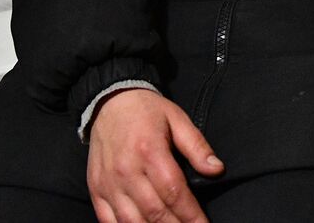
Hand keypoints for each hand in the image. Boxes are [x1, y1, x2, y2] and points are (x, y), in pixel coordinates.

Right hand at [86, 88, 223, 222]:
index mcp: (150, 151)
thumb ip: (197, 146)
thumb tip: (217, 170)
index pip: (174, 193)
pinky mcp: (96, 189)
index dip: (191, 215)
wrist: (109, 101)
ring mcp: (108, 183)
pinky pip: (108, 221)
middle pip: (154, 212)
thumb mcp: (177, 119)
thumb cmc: (147, 111)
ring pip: (131, 221)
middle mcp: (126, 170)